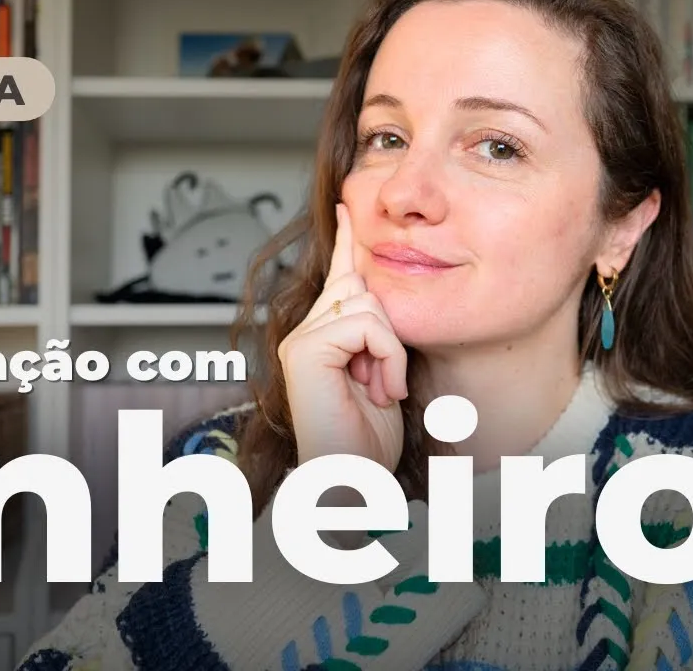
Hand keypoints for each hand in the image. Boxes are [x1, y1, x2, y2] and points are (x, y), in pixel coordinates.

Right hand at [278, 203, 407, 471]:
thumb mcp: (385, 374)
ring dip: (391, 351)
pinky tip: (379, 390)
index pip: (338, 277)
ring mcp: (300, 341)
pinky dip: (385, 357)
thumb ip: (379, 334)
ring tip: (383, 390)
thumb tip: (385, 292)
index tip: (349, 209)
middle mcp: (305, 333)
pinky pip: (364, 324)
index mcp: (321, 337)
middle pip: (363, 287)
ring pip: (368, 304)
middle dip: (390, 334)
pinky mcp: (305, 350)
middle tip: (388, 384)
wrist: (354, 482)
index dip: (345, 241)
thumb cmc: (370, 443)